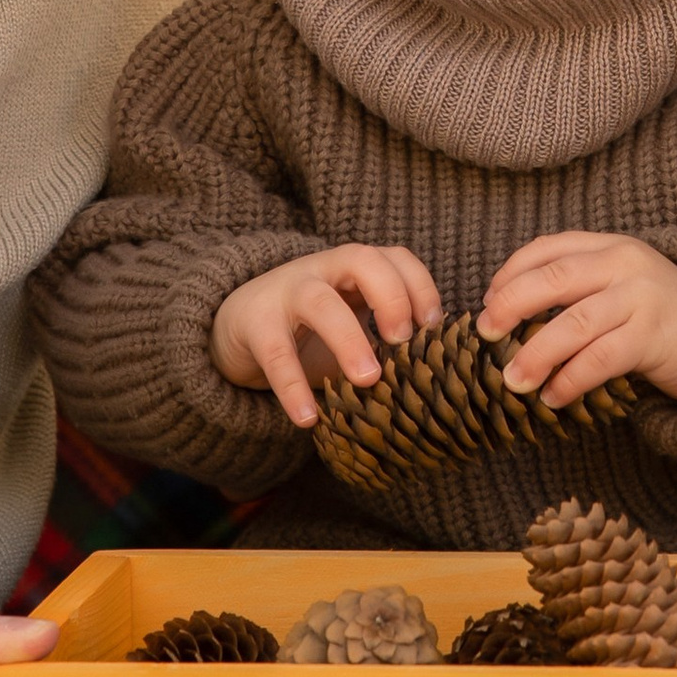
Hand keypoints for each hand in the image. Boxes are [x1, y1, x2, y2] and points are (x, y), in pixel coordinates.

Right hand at [212, 244, 442, 425]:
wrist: (237, 320)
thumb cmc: (310, 326)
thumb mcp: (352, 318)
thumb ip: (386, 335)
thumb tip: (438, 374)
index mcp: (354, 267)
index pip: (395, 257)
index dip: (420, 286)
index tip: (434, 327)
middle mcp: (323, 269)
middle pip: (361, 259)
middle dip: (391, 296)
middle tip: (404, 342)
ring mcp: (287, 291)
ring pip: (319, 301)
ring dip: (348, 338)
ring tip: (367, 380)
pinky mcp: (255, 323)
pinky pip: (275, 353)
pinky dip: (293, 386)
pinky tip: (308, 419)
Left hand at [479, 233, 676, 407]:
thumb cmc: (660, 316)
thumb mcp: (621, 286)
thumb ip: (579, 288)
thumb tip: (508, 316)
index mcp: (609, 246)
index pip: (548, 248)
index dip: (510, 273)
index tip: (487, 301)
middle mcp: (624, 264)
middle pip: (554, 278)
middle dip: (512, 305)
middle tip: (484, 333)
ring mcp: (641, 298)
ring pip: (574, 323)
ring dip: (536, 353)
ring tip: (513, 379)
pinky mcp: (654, 336)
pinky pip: (600, 358)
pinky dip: (570, 379)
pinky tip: (554, 397)